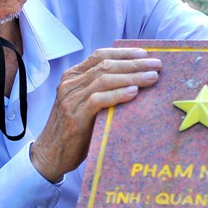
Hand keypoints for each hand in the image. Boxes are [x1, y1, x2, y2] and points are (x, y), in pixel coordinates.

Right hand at [31, 48, 160, 182]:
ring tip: (152, 77)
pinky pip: (99, 100)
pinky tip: (134, 92)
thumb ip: (100, 90)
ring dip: (132, 77)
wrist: (51, 155)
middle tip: (157, 64)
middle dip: (134, 63)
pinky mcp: (75, 116)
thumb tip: (133, 80)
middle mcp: (71, 84)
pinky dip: (118, 94)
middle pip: (106, 66)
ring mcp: (72, 99)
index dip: (124, 53)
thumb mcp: (84, 103)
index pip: (100, 56)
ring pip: (105, 80)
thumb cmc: (74, 129)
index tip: (145, 54)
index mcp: (73, 76)